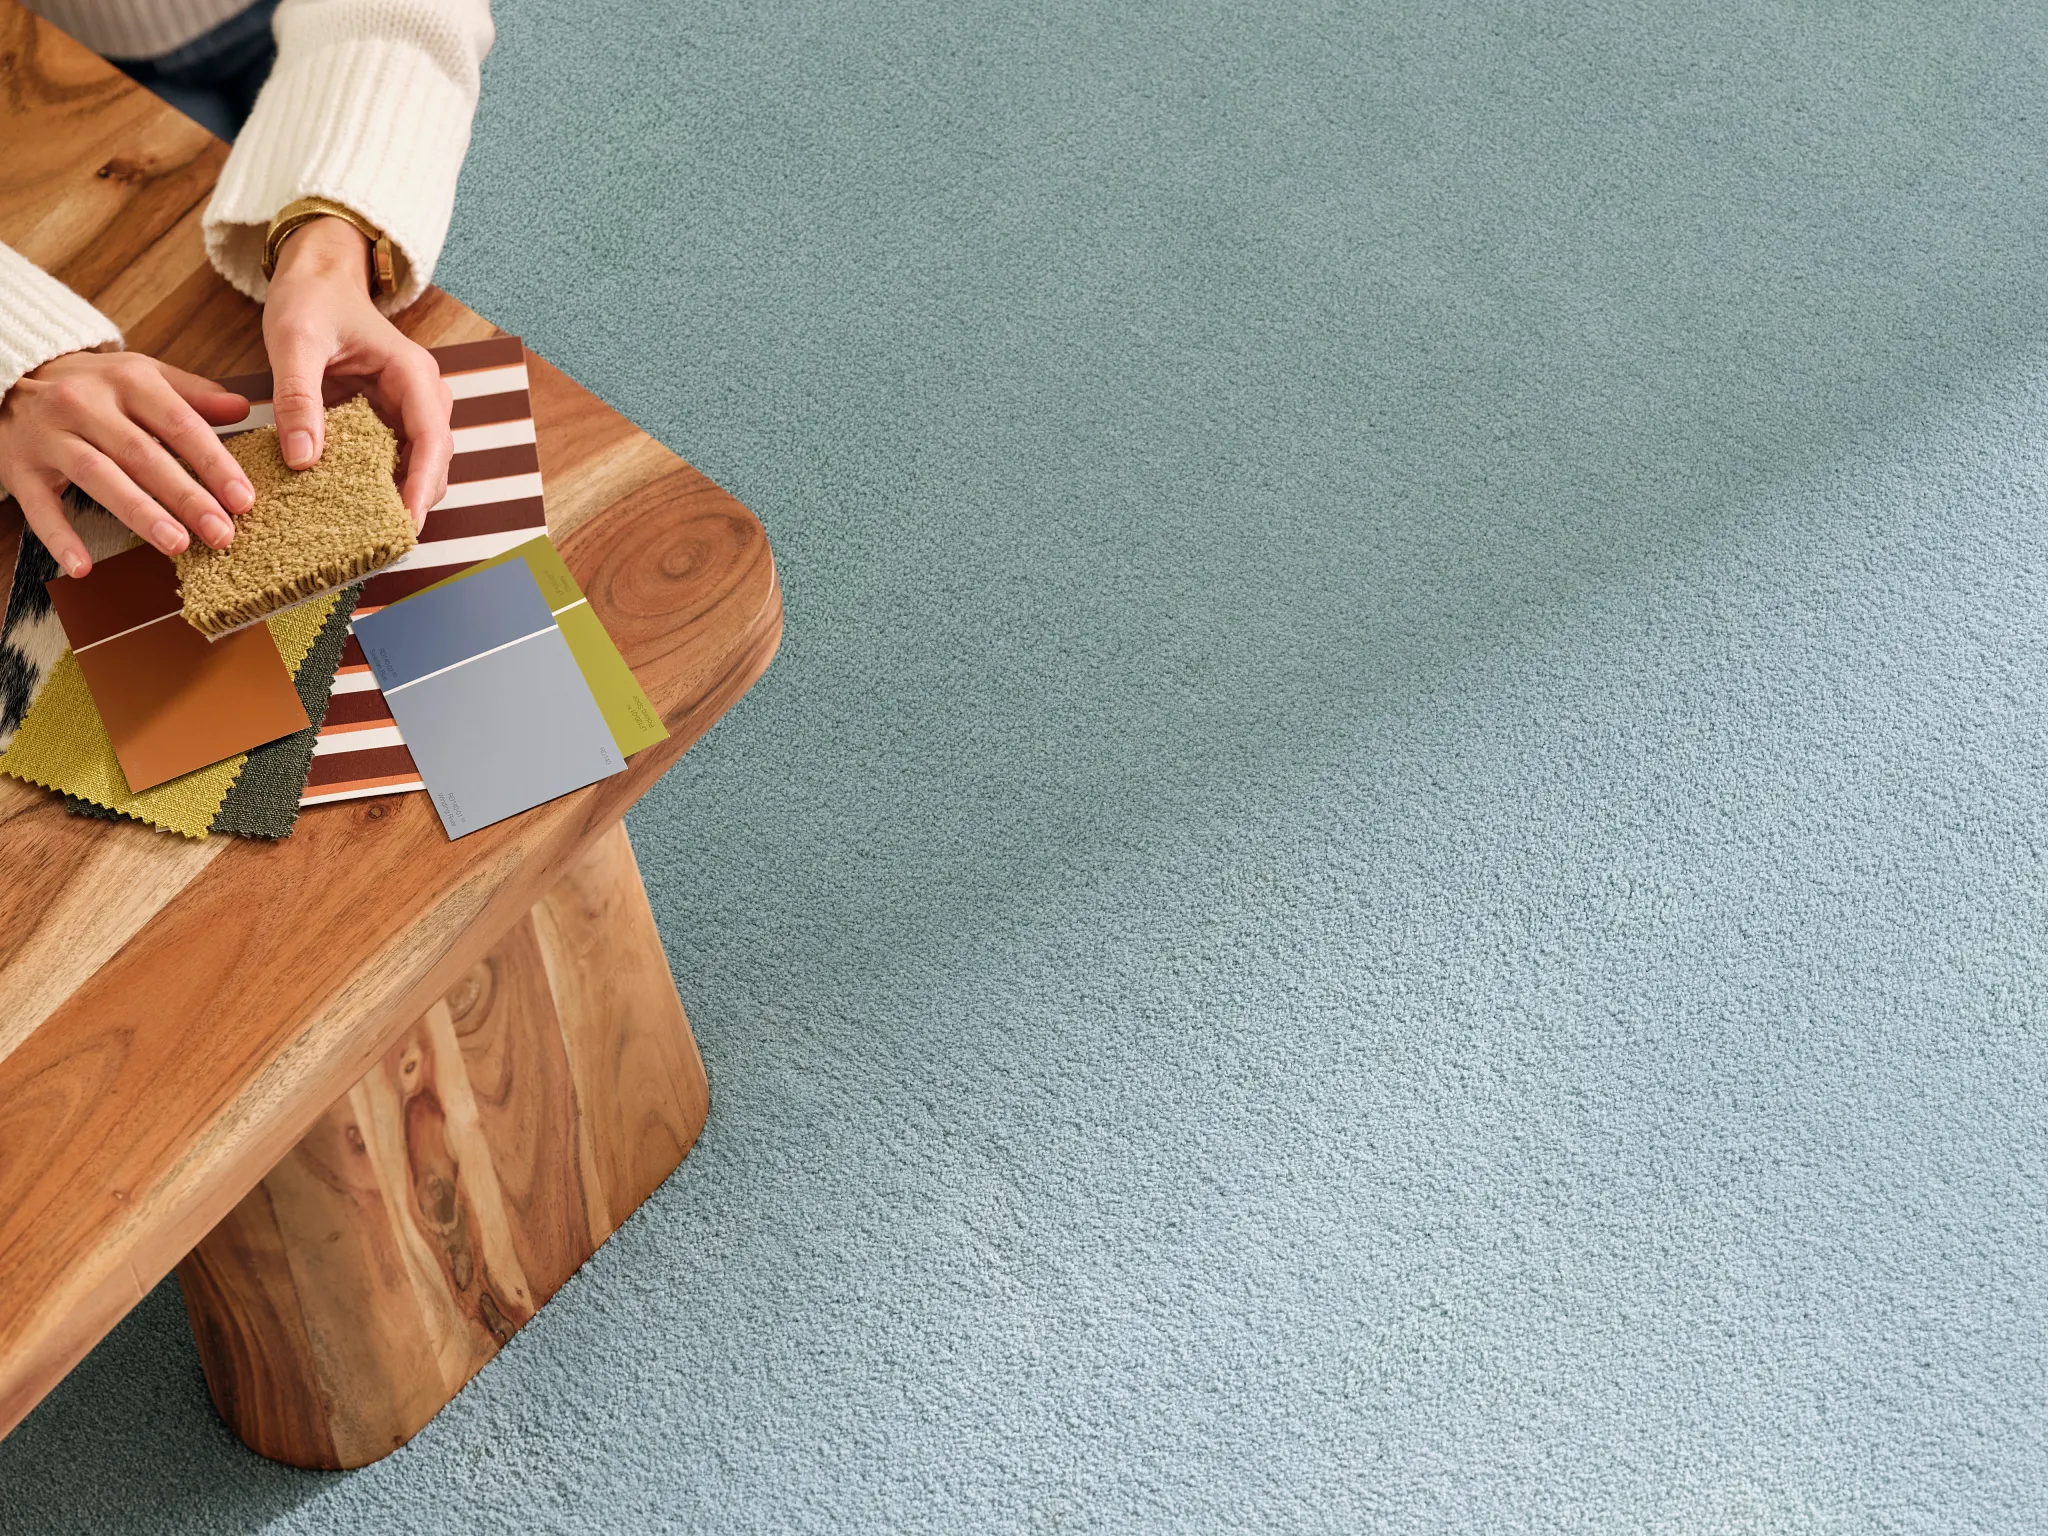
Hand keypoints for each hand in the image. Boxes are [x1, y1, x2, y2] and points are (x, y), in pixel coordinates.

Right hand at [0, 351, 252, 575]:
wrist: (9, 380)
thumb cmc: (92, 387)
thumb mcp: (143, 377)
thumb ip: (194, 395)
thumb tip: (243, 409)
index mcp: (128, 381)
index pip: (180, 424)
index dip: (214, 463)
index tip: (243, 499)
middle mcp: (86, 404)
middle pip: (143, 455)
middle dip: (186, 497)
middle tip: (221, 533)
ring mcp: (51, 436)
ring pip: (99, 476)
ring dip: (139, 513)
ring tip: (176, 544)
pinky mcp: (21, 467)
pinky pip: (40, 506)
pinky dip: (59, 537)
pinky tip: (83, 566)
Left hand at [263, 216, 451, 524]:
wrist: (317, 277)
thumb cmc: (310, 300)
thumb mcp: (294, 341)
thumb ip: (298, 398)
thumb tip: (303, 459)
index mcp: (411, 374)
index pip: (431, 440)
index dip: (422, 485)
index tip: (405, 523)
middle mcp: (422, 395)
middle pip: (434, 462)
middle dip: (414, 502)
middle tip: (381, 543)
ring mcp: (410, 409)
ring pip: (420, 466)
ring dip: (399, 497)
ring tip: (367, 533)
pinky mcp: (391, 418)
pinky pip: (394, 459)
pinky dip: (379, 484)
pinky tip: (352, 505)